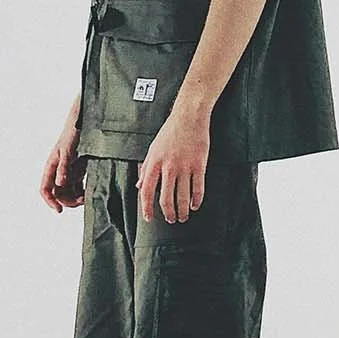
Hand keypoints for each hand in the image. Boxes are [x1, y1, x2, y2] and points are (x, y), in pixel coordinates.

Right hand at [40, 120, 86, 212]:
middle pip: (59, 194)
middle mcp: (58, 171)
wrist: (84, 123)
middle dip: (68, 200)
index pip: (45, 189)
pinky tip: (89, 191)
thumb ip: (64, 167)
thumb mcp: (68, 150)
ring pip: (69, 192)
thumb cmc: (73, 134)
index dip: (50, 201)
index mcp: (51, 167)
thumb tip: (59, 184)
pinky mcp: (78, 171)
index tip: (59, 210)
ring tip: (88, 196)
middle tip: (82, 200)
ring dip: (76, 197)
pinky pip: (77, 186)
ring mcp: (68, 172)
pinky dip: (82, 191)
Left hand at [137, 104, 209, 222]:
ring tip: (184, 216)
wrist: (189, 117)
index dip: (147, 207)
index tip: (149, 217)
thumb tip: (139, 185)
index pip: (146, 191)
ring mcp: (185, 167)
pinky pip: (198, 188)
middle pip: (166, 198)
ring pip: (183, 197)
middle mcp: (168, 167)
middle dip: (168, 213)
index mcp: (154, 163)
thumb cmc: (170, 132)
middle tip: (171, 220)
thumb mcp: (153, 149)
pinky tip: (195, 205)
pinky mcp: (199, 165)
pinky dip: (197, 200)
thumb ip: (145, 169)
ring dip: (183, 211)